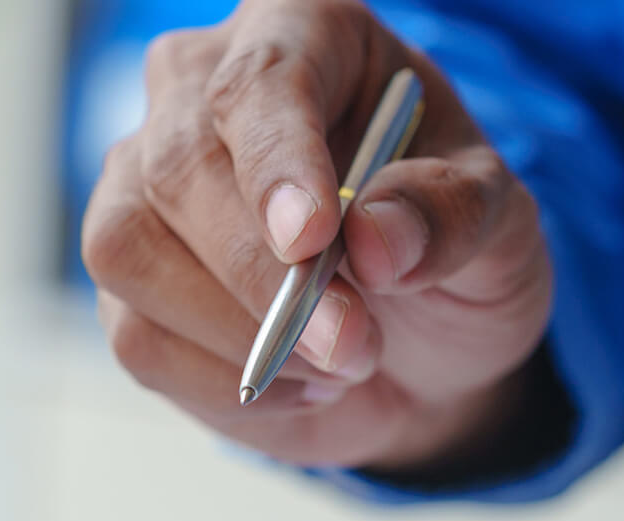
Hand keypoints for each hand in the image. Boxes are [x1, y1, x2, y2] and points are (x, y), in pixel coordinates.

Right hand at [81, 0, 553, 471]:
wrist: (419, 345)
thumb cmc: (447, 250)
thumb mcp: (498, 227)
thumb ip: (451, 217)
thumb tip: (378, 240)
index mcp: (304, 34)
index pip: (261, 83)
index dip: (279, 162)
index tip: (312, 239)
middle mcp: (198, 89)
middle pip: (179, 170)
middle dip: (265, 279)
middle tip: (354, 344)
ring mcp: (142, 180)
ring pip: (130, 253)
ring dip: (237, 335)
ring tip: (339, 362)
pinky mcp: (125, 275)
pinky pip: (139, 337)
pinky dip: (223, 382)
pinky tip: (294, 383)